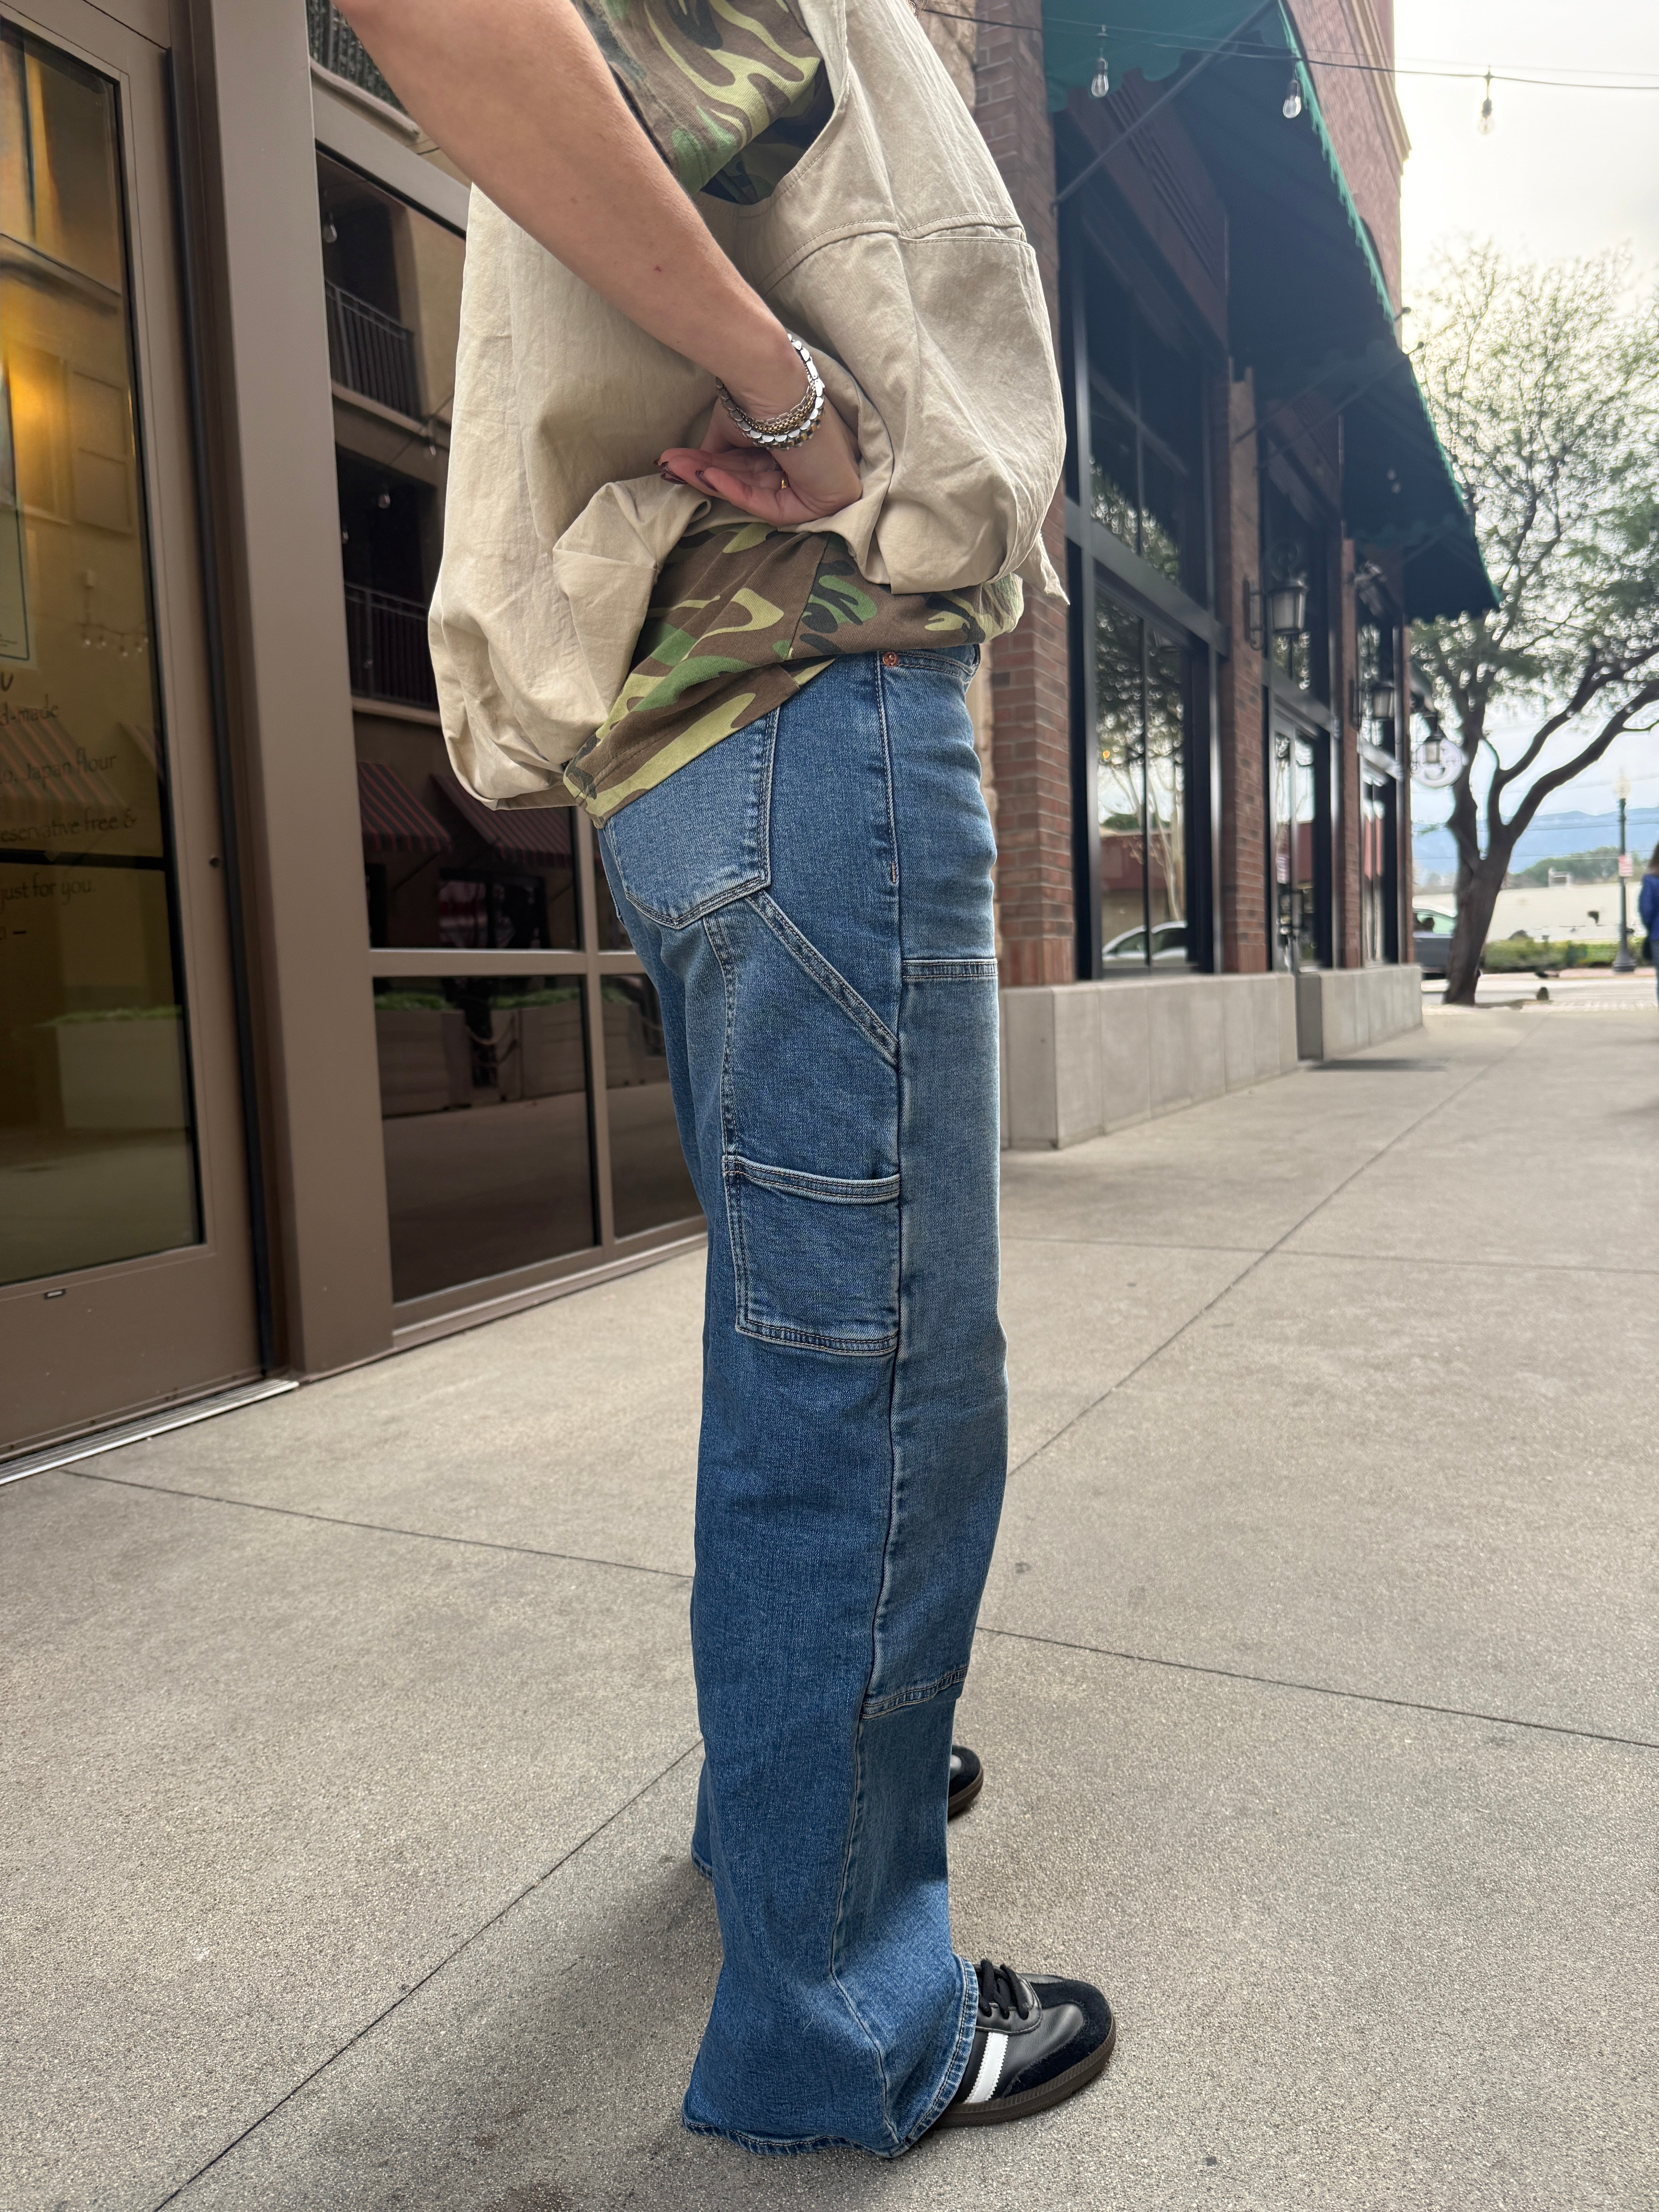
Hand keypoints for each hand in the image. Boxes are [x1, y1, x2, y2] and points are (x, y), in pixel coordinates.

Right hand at [659, 389, 862, 527]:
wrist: (773, 376)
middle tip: (669, 466)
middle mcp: (815, 464)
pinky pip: (775, 507)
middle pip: (753, 481)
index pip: (754, 467)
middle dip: (709, 474)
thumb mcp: (731, 428)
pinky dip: (737, 493)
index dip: (715, 467)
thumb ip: (717, 454)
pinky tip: (706, 476)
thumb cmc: (757, 391)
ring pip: (759, 493)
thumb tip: (684, 468)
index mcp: (801, 445)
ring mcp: (826, 483)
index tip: (676, 463)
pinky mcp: (831, 497)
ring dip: (714, 481)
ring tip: (676, 467)